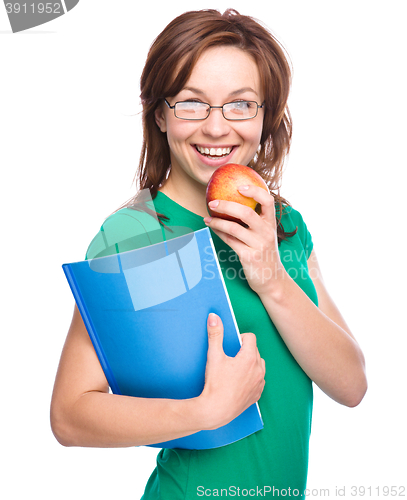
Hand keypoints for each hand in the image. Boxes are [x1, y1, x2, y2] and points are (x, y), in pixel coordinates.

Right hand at [199, 313, 265, 429]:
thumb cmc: (215, 383)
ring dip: (250, 363)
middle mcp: (259, 369)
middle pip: (255, 350)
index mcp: (250, 358)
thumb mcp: (214, 356)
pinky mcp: (257, 394)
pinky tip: (239, 381)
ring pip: (259, 365)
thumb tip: (214, 316)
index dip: (240, 338)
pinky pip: (259, 380)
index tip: (231, 345)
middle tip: (230, 358)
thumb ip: (215, 334)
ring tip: (235, 369)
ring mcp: (259, 383)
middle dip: (244, 350)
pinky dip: (252, 378)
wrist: (216, 410)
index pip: (250, 337)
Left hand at [204, 185, 285, 294]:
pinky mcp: (249, 256)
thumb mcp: (265, 235)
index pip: (268, 200)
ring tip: (207, 218)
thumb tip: (234, 203)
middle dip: (227, 205)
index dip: (255, 191)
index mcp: (271, 224)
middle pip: (247, 212)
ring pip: (234, 228)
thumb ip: (256, 221)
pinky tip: (212, 229)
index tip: (240, 186)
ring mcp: (258, 245)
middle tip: (213, 202)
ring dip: (217, 222)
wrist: (272, 279)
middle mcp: (266, 232)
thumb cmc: (264, 254)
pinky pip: (230, 241)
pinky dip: (219, 233)